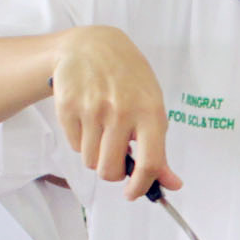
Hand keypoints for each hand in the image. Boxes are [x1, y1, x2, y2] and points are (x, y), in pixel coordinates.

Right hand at [51, 26, 181, 197]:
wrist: (91, 46)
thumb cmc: (128, 78)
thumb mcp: (152, 106)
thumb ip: (159, 149)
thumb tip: (171, 184)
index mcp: (149, 112)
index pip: (149, 163)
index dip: (141, 187)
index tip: (132, 193)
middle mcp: (121, 111)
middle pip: (110, 170)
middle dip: (113, 172)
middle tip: (115, 158)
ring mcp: (92, 109)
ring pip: (90, 161)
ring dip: (96, 155)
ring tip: (102, 133)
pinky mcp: (67, 107)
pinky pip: (74, 146)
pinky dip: (81, 141)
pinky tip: (88, 120)